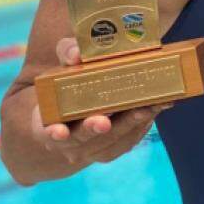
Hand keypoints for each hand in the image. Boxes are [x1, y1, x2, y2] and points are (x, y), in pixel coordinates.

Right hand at [30, 37, 171, 165]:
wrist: (83, 102)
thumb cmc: (72, 80)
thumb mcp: (67, 62)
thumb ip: (68, 53)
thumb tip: (77, 54)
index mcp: (48, 122)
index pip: (47, 131)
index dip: (53, 132)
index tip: (60, 132)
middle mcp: (68, 142)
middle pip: (83, 139)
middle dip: (96, 129)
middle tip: (105, 122)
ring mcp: (91, 150)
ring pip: (111, 143)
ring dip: (129, 126)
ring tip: (147, 107)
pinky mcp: (114, 149)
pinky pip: (128, 141)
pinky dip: (143, 125)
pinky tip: (157, 108)